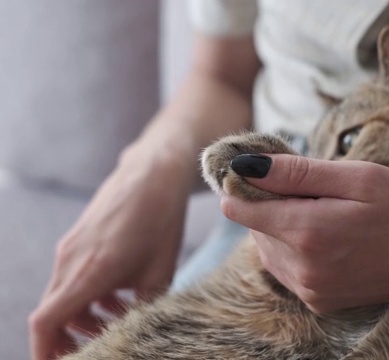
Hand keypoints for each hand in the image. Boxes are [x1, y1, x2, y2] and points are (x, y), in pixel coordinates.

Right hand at [29, 146, 191, 358]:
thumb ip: (142, 310)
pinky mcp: (77, 240)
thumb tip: (137, 334)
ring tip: (119, 322)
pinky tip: (119, 299)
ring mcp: (70, 248)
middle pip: (54, 315)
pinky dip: (88, 296)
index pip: (46, 322)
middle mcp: (70, 261)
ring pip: (65, 297)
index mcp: (89, 272)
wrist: (153, 172)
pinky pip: (73, 278)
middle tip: (101, 348)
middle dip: (72, 340)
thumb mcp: (159, 274)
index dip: (45, 352)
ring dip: (84, 318)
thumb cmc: (160, 221)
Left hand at [221, 155, 388, 312]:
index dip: (245, 183)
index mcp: (308, 232)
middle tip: (315, 188)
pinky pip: (288, 270)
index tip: (263, 169)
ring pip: (269, 250)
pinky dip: (296, 248)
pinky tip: (329, 235)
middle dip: (272, 202)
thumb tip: (245, 167)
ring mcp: (312, 291)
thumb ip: (297, 173)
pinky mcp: (322, 302)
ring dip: (284, 226)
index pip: (242, 208)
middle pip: (256, 228)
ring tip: (327, 211)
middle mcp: (303, 270)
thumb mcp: (358, 177)